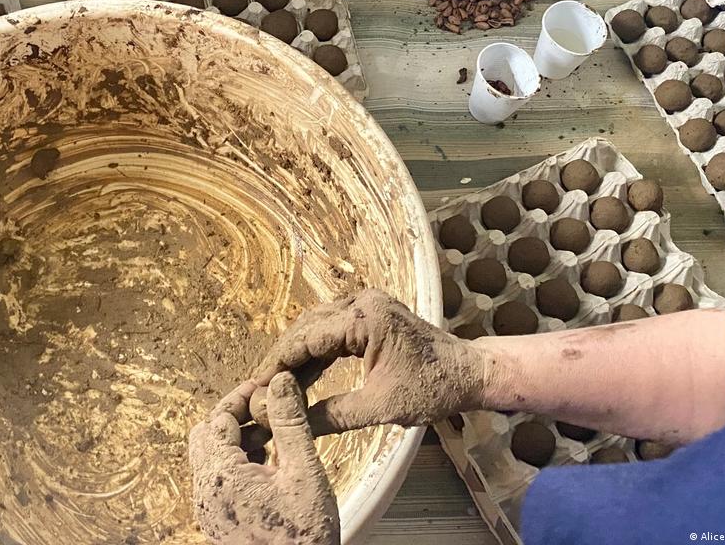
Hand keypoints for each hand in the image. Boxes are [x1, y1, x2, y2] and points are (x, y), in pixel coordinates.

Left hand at [189, 373, 339, 544]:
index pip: (218, 419)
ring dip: (236, 440)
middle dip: (234, 417)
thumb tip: (279, 384)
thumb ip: (289, 422)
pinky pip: (218, 479)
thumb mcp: (303, 470)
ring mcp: (210, 509)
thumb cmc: (304, 536)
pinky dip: (237, 462)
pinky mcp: (219, 520)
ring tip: (273, 435)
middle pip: (206, 436)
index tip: (264, 388)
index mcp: (221, 476)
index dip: (241, 397)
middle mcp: (206, 492)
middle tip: (265, 408)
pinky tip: (269, 463)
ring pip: (211, 458)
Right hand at [248, 289, 485, 435]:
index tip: (256, 385)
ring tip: (275, 382)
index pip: (306, 337)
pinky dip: (316, 349)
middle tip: (258, 386)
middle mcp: (362, 301)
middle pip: (306, 327)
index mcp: (364, 317)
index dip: (278, 363)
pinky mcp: (371, 313)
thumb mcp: (379, 407)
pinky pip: (333, 328)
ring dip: (297, 352)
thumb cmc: (431, 389)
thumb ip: (331, 414)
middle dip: (283, 357)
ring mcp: (367, 304)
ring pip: (316, 325)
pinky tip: (303, 374)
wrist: (468, 373)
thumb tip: (290, 422)